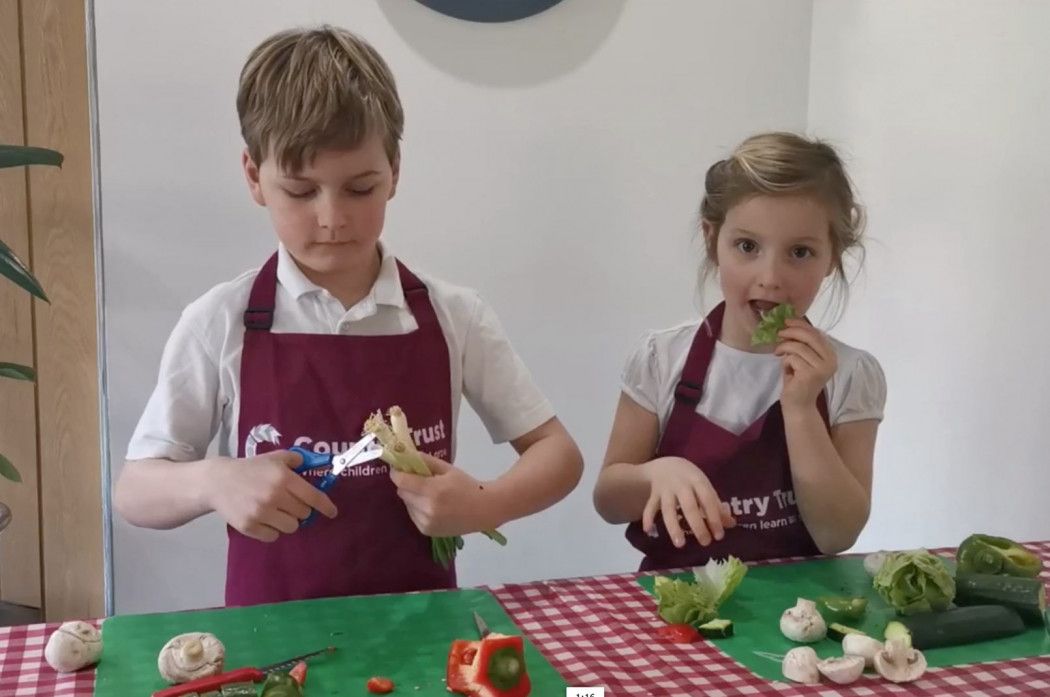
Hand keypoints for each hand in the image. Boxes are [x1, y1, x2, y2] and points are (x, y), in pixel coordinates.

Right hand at [208, 451, 337, 541]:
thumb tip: (316, 465)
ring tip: (276, 512)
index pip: (313, 497)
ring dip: (288, 521)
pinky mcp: (250, 527)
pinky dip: (272, 530)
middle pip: (303, 514)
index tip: (332, 512)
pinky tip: (264, 519)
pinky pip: (273, 536)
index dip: (326, 506)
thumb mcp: (274, 458)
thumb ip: (296, 460)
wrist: (218, 482)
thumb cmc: (251, 469)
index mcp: (284, 478)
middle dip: (301, 509)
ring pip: (291, 527)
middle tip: (290, 504)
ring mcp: (261, 513)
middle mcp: (275, 496)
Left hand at [390, 453, 489, 536]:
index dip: (398, 473)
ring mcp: (426, 522)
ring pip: (407, 504)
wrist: (484, 510)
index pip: (401, 481)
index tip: (400, 468)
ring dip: (413, 497)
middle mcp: (427, 508)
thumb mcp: (447, 469)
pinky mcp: (427, 531)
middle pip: (402, 492)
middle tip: (420, 481)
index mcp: (433, 490)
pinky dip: (418, 509)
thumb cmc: (466, 485)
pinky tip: (433, 507)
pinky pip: (413, 515)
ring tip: (430, 495)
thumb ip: (426, 461)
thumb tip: (405, 455)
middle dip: (407, 485)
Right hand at [641, 456, 735, 547]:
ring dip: (673, 526)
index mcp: (697, 481)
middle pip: (689, 506)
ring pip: (668, 509)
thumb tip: (731, 524)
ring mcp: (666, 490)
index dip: (714, 517)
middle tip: (705, 542)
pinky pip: (650, 506)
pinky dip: (648, 517)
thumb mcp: (704, 486)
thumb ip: (716, 504)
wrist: (665, 465)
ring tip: (680, 544)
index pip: (708, 500)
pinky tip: (648, 530)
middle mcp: (681, 485)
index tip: (719, 536)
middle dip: (697, 525)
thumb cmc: (690, 479)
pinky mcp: (653, 494)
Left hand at [775, 318, 837, 411]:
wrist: (798, 405)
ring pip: (798, 347)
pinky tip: (786, 370)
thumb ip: (802, 344)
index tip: (786, 322)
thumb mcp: (802, 358)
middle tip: (779, 334)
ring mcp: (821, 368)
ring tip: (779, 354)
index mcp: (831, 355)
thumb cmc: (798, 381)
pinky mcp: (810, 374)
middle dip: (791, 332)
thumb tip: (790, 324)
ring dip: (784, 348)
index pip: (817, 333)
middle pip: (809, 336)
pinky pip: (792, 358)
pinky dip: (785, 362)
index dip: (801, 325)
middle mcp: (830, 361)